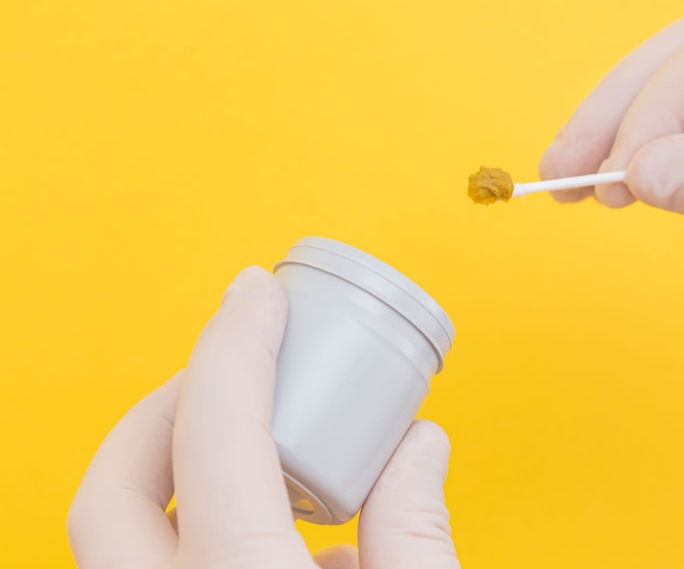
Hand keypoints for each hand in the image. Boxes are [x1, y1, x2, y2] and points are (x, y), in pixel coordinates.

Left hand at [68, 267, 459, 568]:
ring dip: (175, 480)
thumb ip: (415, 528)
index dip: (236, 345)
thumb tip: (418, 446)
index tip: (257, 294)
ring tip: (254, 451)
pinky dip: (202, 542)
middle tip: (225, 372)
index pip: (216, 435)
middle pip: (112, 493)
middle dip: (163, 410)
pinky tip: (284, 542)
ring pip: (118, 542)